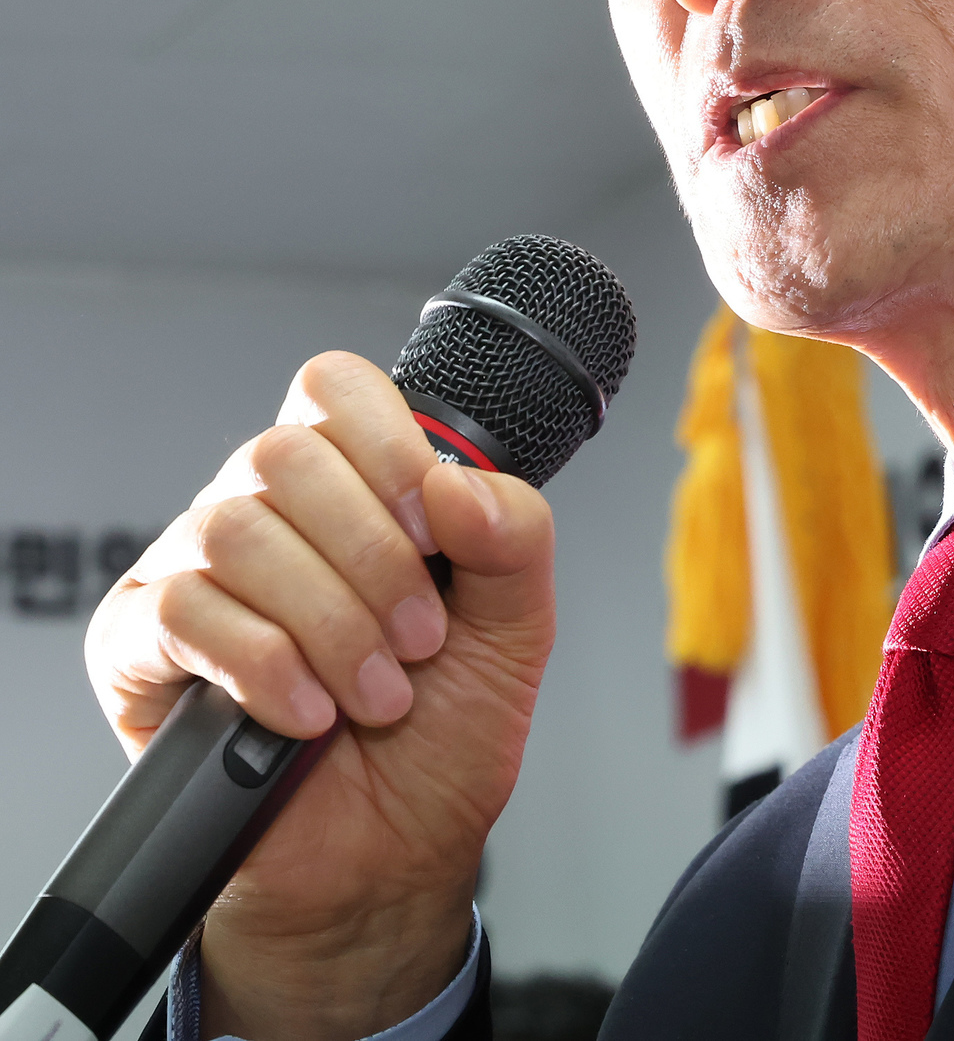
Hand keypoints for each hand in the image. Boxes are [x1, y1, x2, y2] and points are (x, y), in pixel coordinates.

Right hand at [85, 352, 555, 1040]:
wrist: (387, 862)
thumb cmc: (440, 738)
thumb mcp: (515, 629)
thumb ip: (514, 534)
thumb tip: (455, 481)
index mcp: (349, 485)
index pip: (332, 388)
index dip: (386, 441)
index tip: (435, 525)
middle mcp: (264, 511)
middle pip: (286, 454)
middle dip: (373, 558)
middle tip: (418, 641)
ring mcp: (195, 570)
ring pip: (237, 531)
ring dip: (330, 624)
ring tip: (376, 695)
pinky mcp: (141, 645)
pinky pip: (185, 611)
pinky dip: (267, 667)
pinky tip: (308, 715)